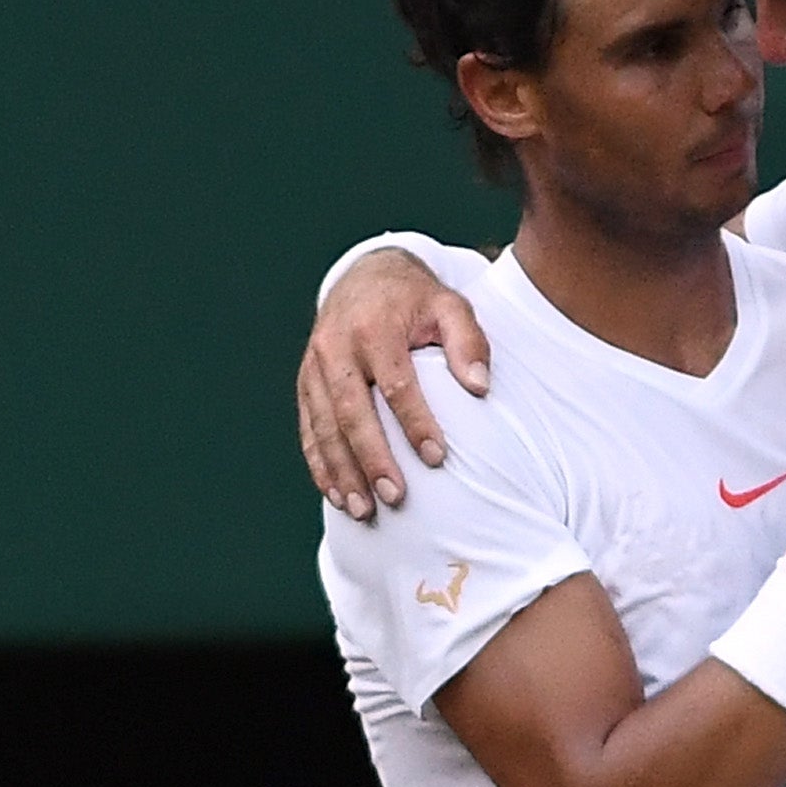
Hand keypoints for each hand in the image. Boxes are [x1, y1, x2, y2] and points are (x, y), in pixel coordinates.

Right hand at [297, 248, 492, 519]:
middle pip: (351, 411)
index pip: (395, 383)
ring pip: (324, 426)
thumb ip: (468, 342)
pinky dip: (321, 465)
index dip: (415, 422)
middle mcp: (336, 347)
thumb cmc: (417, 300)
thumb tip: (480, 386)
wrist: (365, 277)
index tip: (437, 458)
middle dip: (372, 458)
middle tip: (395, 496)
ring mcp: (314, 367)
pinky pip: (309, 429)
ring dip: (343, 471)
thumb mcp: (450, 305)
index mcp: (374, 328)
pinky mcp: (306, 384)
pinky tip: (338, 496)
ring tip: (364, 510)